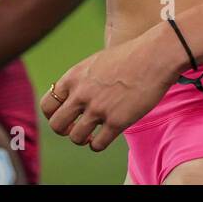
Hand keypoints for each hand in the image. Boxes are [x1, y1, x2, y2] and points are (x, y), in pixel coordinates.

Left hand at [40, 24, 181, 152]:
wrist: (155, 56)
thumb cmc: (130, 56)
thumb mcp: (96, 62)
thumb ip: (82, 80)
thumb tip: (74, 97)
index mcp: (74, 77)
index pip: (47, 105)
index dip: (53, 115)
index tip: (66, 116)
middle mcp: (82, 94)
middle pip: (56, 125)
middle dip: (64, 131)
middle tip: (76, 128)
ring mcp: (98, 108)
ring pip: (75, 138)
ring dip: (82, 139)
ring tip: (91, 135)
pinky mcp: (117, 121)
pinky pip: (97, 144)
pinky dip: (97, 145)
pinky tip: (104, 138)